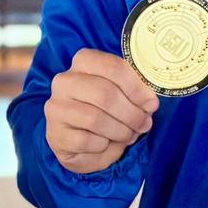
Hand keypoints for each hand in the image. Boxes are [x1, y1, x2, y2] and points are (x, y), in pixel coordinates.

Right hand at [44, 48, 158, 174]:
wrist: (80, 144)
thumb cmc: (106, 113)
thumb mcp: (122, 96)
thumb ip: (135, 93)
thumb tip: (149, 103)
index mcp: (84, 62)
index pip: (112, 67)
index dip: (136, 87)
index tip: (151, 104)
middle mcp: (64, 81)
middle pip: (105, 94)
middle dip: (131, 113)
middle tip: (144, 124)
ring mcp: (56, 108)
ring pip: (95, 119)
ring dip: (120, 131)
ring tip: (129, 135)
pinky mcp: (55, 134)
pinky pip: (86, 141)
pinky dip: (104, 146)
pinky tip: (106, 144)